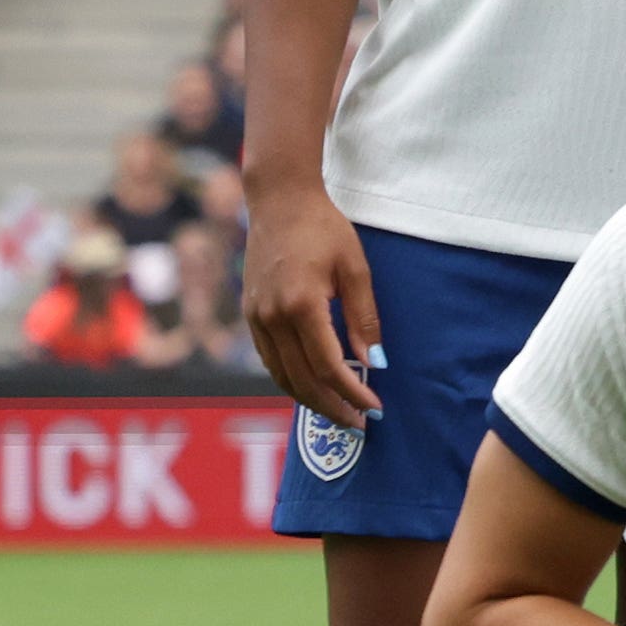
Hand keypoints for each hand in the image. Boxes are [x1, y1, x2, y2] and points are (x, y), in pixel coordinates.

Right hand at [242, 176, 376, 424]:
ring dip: (309, 399)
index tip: (374, 409)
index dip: (352, 393)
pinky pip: (269, 359)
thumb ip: (364, 319)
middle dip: (331, 407)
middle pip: (301, 379)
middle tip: (358, 423)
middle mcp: (272, 316)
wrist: (280, 202)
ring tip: (338, 412)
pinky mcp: (250, 313)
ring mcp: (256, 316)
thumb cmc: (325, 230)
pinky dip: (290, 378)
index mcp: (301, 306)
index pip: (329, 366)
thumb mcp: (356, 270)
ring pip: (280, 374)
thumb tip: (375, 362)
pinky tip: (312, 386)